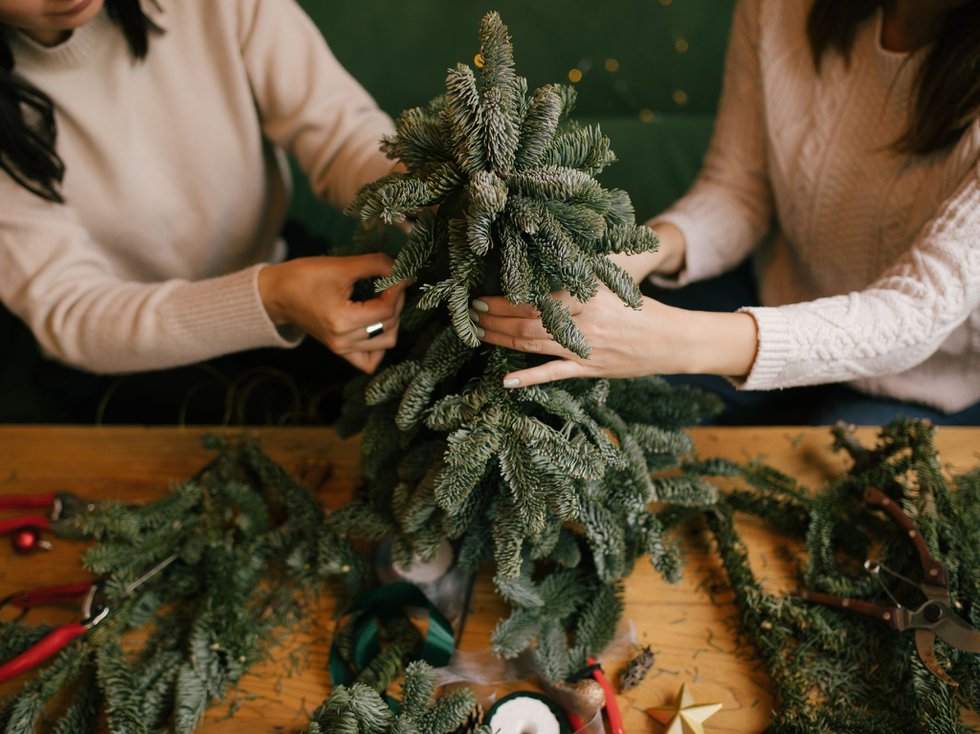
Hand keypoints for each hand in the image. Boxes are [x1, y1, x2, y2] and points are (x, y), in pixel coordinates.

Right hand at [258, 254, 408, 372]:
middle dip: (396, 300)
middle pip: (390, 325)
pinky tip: (376, 324)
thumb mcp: (340, 266)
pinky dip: (380, 344)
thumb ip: (375, 265)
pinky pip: (370, 360)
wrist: (277, 294)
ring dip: (392, 320)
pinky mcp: (340, 351)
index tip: (398, 272)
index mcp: (341, 320)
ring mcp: (341, 349)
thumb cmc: (303, 278)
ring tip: (383, 299)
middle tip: (389, 281)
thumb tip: (401, 269)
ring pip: (386, 342)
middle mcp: (342, 341)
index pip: (386, 310)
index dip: (398, 288)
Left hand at [472, 288, 757, 387]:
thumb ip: (579, 278)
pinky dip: (528, 378)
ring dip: (501, 340)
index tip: (482, 293)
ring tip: (478, 334)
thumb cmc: (640, 308)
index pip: (536, 296)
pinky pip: (552, 374)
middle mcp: (582, 321)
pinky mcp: (588, 369)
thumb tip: (542, 262)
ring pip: (532, 345)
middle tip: (472, 313)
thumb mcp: (611, 284)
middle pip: (526, 321)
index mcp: (586, 295)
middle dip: (494, 318)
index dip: (505, 298)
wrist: (673, 340)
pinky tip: (506, 381)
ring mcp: (584, 348)